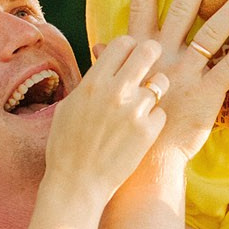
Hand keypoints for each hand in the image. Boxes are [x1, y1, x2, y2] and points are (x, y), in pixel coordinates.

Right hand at [41, 36, 167, 205]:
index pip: (123, 43)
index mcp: (93, 82)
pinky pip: (161, 112)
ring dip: (155, 90)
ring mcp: (134, 111)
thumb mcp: (69, 106)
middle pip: (149, 51)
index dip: (130, 47)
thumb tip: (104, 58)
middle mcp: (115, 91)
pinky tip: (139, 131)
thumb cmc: (67, 146)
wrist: (76, 185)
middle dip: (152, 54)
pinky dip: (153, 120)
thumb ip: (90, 81)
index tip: (130, 55)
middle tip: (150, 64)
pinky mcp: (149, 132)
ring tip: (143, 105)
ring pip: (161, 82)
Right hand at [119, 0, 228, 160]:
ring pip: (212, 31)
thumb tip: (102, 46)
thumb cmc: (124, 129)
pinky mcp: (207, 94)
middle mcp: (162, 58)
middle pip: (181, 9)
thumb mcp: (107, 92)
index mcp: (139, 55)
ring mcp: (186, 74)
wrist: (142, 164)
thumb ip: (110, 65)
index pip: (141, 7)